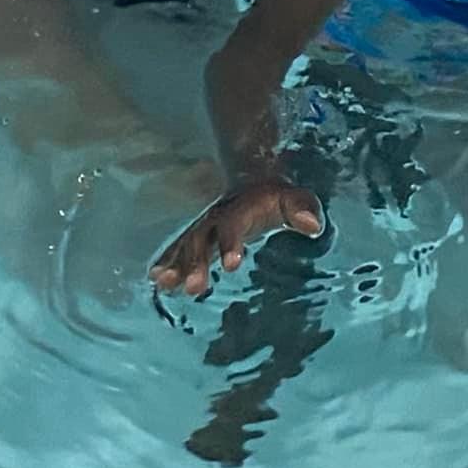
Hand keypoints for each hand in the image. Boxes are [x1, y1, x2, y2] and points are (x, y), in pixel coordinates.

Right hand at [149, 178, 325, 296]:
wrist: (253, 180)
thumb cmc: (275, 198)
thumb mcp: (293, 199)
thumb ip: (302, 207)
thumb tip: (313, 225)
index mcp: (240, 207)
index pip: (234, 224)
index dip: (231, 243)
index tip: (231, 265)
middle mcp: (215, 216)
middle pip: (203, 238)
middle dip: (197, 262)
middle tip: (195, 287)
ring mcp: (202, 227)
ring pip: (185, 245)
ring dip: (176, 264)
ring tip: (164, 283)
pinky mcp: (196, 238)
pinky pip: (177, 249)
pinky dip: (166, 262)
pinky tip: (155, 279)